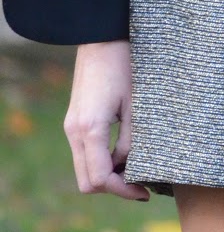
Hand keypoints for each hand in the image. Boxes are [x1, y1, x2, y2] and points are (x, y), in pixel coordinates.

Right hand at [64, 41, 149, 199]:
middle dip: (113, 188)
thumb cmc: (124, 66)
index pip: (100, 179)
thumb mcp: (135, 105)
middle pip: (87, 182)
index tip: (144, 193)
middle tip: (140, 185)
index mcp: (90, 129)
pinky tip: (122, 154)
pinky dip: (101, 162)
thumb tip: (129, 168)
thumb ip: (130, 141)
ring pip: (84, 169)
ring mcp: (71, 127)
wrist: (102, 39)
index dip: (123, 191)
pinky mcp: (74, 121)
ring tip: (134, 169)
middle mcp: (74, 131)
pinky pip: (84, 154)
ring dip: (106, 176)